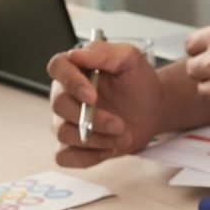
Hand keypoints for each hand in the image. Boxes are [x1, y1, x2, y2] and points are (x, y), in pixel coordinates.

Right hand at [48, 41, 162, 167]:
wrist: (151, 110)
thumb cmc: (138, 83)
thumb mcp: (130, 59)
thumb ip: (104, 52)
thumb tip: (77, 54)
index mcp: (75, 69)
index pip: (57, 67)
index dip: (70, 82)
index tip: (91, 96)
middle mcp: (66, 94)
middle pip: (60, 105)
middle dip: (92, 119)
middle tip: (119, 124)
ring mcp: (66, 121)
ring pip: (63, 133)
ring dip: (95, 139)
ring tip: (122, 136)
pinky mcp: (73, 145)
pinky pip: (64, 157)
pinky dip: (86, 157)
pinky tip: (108, 149)